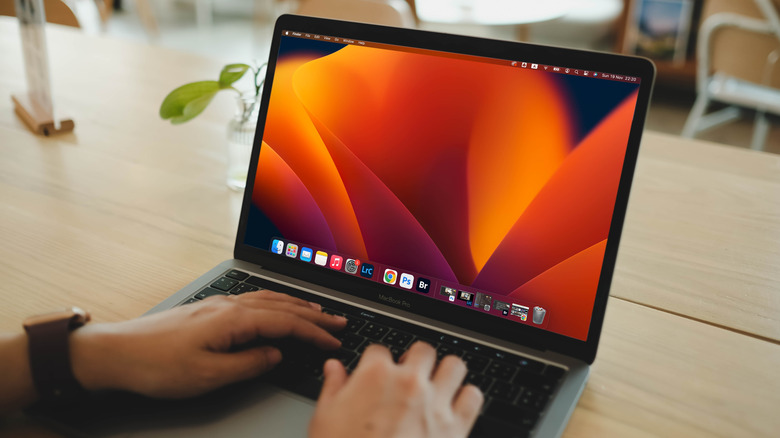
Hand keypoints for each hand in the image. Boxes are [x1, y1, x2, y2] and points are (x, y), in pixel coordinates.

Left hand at [69, 291, 345, 397]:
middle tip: (338, 320)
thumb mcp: (207, 376)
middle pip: (282, 305)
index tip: (334, 339)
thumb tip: (275, 353)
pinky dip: (275, 303)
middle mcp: (229, 305)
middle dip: (313, 313)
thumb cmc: (156, 365)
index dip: (314, 331)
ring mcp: (218, 304)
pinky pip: (253, 300)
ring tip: (317, 310)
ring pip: (268, 299)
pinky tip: (275, 307)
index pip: (286, 322)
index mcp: (233, 319)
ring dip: (296, 304)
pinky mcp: (208, 309)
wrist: (116, 352)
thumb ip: (248, 364)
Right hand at [309, 341, 483, 437]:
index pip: (379, 350)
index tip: (376, 374)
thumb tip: (334, 369)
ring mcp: (435, 404)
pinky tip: (454, 407)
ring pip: (454, 366)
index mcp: (375, 376)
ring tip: (436, 385)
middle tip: (408, 376)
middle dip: (415, 360)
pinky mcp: (456, 428)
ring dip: (446, 373)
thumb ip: (332, 388)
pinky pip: (473, 397)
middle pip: (422, 350)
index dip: (376, 362)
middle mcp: (409, 384)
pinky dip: (466, 399)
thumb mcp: (324, 420)